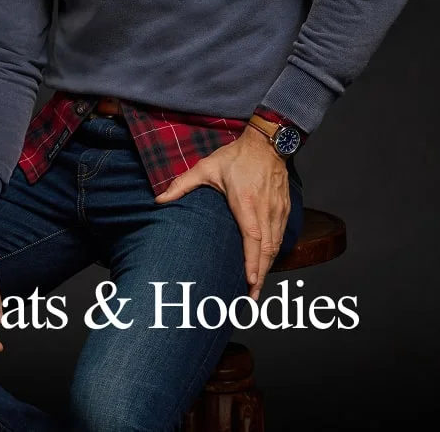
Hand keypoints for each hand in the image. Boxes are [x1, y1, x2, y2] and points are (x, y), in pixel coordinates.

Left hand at [154, 125, 290, 299]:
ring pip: (276, 247)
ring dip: (267, 269)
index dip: (252, 262)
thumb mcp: (206, 167)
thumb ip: (182, 185)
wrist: (266, 143)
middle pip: (266, 250)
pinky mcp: (284, 210)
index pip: (252, 237)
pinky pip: (281, 237)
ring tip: (256, 289)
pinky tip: (266, 266)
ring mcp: (277, 211)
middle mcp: (265, 209)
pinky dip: (274, 255)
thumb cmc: (236, 157)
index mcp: (245, 202)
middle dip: (260, 276)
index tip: (249, 282)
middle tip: (250, 300)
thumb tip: (158, 200)